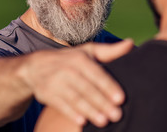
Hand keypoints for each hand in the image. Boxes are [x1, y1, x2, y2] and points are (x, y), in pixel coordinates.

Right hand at [19, 39, 133, 127]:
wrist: (35, 66)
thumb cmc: (70, 59)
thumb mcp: (88, 51)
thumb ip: (110, 50)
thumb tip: (130, 43)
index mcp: (80, 59)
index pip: (97, 74)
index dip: (108, 86)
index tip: (121, 98)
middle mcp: (67, 70)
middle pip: (87, 88)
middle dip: (102, 102)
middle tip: (117, 115)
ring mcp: (55, 82)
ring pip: (75, 98)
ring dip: (89, 111)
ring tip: (103, 121)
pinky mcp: (46, 94)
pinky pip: (60, 105)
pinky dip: (71, 114)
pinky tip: (82, 122)